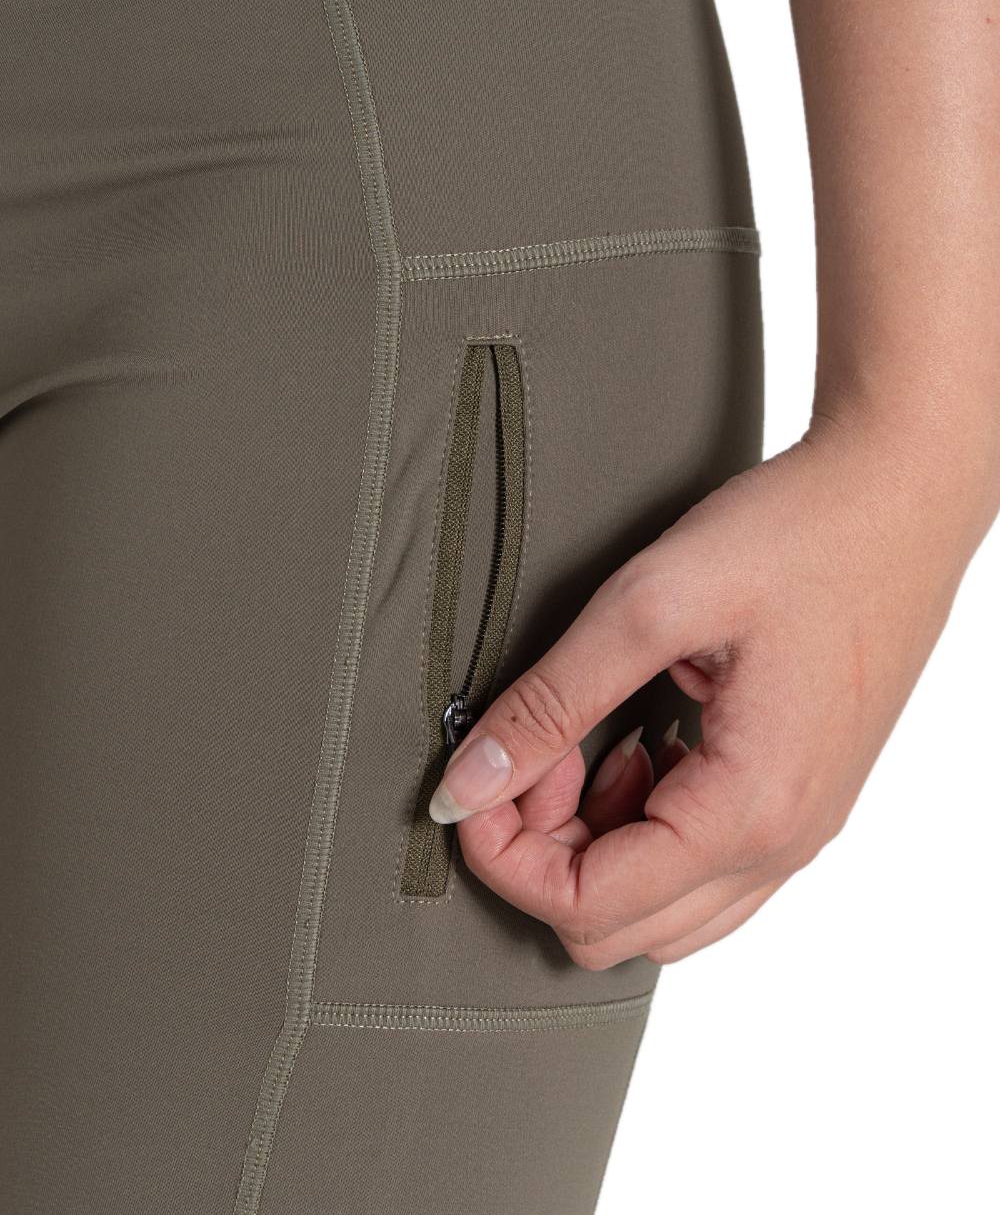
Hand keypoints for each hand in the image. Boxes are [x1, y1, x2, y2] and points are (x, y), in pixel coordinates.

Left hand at [428, 416, 975, 966]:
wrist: (901, 495)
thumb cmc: (798, 536)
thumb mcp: (649, 606)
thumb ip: (550, 705)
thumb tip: (465, 786)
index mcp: (747, 811)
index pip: (588, 906)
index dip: (503, 856)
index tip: (478, 781)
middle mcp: (781, 845)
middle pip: (618, 927)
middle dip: (546, 852)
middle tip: (539, 753)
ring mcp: (798, 830)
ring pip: (660, 910)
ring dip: (596, 845)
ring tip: (591, 743)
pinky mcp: (799, 800)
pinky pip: (703, 868)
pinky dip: (645, 828)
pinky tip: (642, 743)